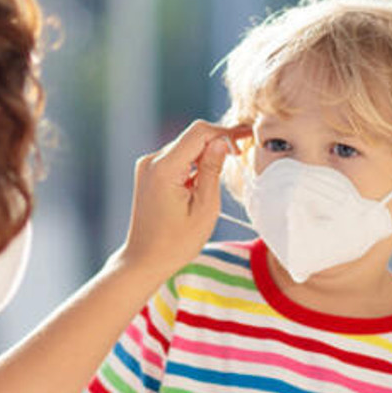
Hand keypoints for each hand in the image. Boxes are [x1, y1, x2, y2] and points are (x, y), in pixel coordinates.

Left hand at [115, 120, 250, 280]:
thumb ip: (213, 171)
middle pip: (191, 137)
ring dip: (206, 153)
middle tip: (242, 152)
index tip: (247, 136)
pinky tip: (205, 179)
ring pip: (185, 147)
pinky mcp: (149, 173)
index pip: (199, 133)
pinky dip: (193, 163)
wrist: (144, 260)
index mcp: (164, 168)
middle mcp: (151, 161)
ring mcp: (147, 166)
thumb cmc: (176, 243)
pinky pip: (176, 158)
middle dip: (218, 141)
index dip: (225, 132)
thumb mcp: (204, 208)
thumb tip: (222, 142)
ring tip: (226, 168)